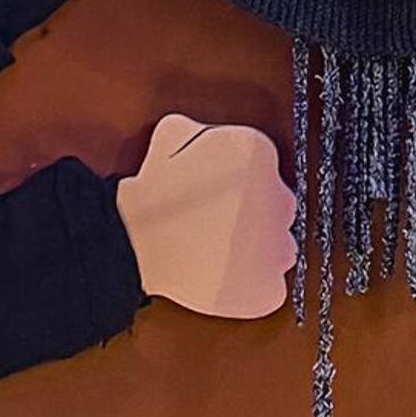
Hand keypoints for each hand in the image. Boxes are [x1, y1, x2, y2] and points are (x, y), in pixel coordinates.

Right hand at [118, 114, 296, 320]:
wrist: (136, 242)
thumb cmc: (153, 192)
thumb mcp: (172, 134)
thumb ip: (201, 128)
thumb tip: (201, 132)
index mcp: (259, 154)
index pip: (264, 168)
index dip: (239, 183)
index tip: (220, 195)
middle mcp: (280, 198)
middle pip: (277, 207)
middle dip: (253, 216)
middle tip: (216, 225)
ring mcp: (278, 248)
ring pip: (278, 248)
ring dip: (255, 251)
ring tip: (216, 253)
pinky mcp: (268, 288)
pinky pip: (268, 288)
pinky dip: (250, 287)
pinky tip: (220, 278)